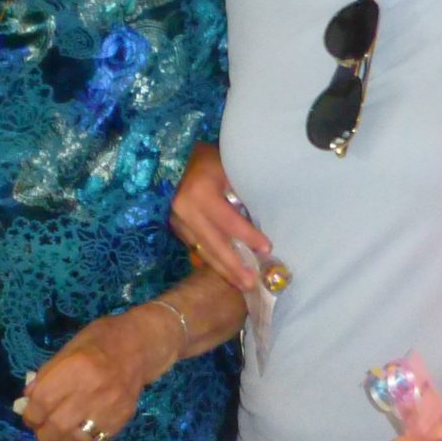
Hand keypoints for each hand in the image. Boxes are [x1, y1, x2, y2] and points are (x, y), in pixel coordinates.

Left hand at [21, 307, 174, 440]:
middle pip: (57, 426)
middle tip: (41, 429)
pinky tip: (77, 430)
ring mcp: (109, 407)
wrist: (140, 346)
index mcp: (75, 368)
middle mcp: (92, 390)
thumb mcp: (68, 349)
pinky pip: (95, 439)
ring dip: (61, 439)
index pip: (42, 403)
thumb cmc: (100, 341)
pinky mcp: (121, 419)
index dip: (30, 414)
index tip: (29, 416)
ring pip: (75, 439)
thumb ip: (47, 376)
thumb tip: (27, 401)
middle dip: (43, 432)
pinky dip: (81, 439)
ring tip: (57, 433)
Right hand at [170, 144, 268, 289]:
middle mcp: (184, 210)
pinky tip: (226, 272)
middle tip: (251, 283)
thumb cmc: (208, 160)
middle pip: (213, 244)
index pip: (228, 221)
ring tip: (242, 284)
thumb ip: (239, 193)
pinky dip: (213, 261)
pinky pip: (196, 248)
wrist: (174, 157)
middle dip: (233, 266)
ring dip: (223, 269)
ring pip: (203, 250)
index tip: (267, 248)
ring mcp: (176, 221)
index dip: (248, 236)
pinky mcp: (175, 227)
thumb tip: (259, 219)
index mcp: (199, 193)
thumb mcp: (227, 169)